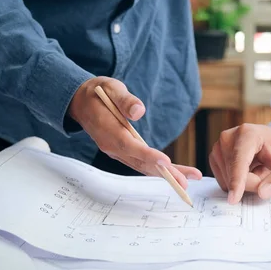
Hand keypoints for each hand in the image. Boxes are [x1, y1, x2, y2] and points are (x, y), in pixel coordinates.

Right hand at [69, 76, 201, 187]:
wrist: (82, 103)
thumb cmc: (99, 93)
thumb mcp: (111, 88)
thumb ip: (124, 99)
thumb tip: (138, 111)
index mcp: (108, 131)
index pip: (129, 145)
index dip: (148, 155)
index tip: (166, 162)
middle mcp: (112, 146)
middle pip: (140, 162)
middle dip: (164, 173)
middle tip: (185, 181)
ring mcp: (117, 152)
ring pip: (143, 166)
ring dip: (166, 175)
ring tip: (188, 180)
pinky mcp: (123, 152)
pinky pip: (141, 163)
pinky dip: (158, 170)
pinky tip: (175, 174)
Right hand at [209, 124, 270, 204]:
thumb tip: (263, 192)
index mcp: (248, 133)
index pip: (239, 161)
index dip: (237, 181)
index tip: (234, 199)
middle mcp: (228, 138)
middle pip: (234, 174)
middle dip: (252, 183)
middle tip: (267, 171)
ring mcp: (218, 147)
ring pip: (228, 180)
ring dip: (245, 183)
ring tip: (257, 169)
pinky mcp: (215, 158)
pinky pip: (224, 182)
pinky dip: (237, 183)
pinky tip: (247, 171)